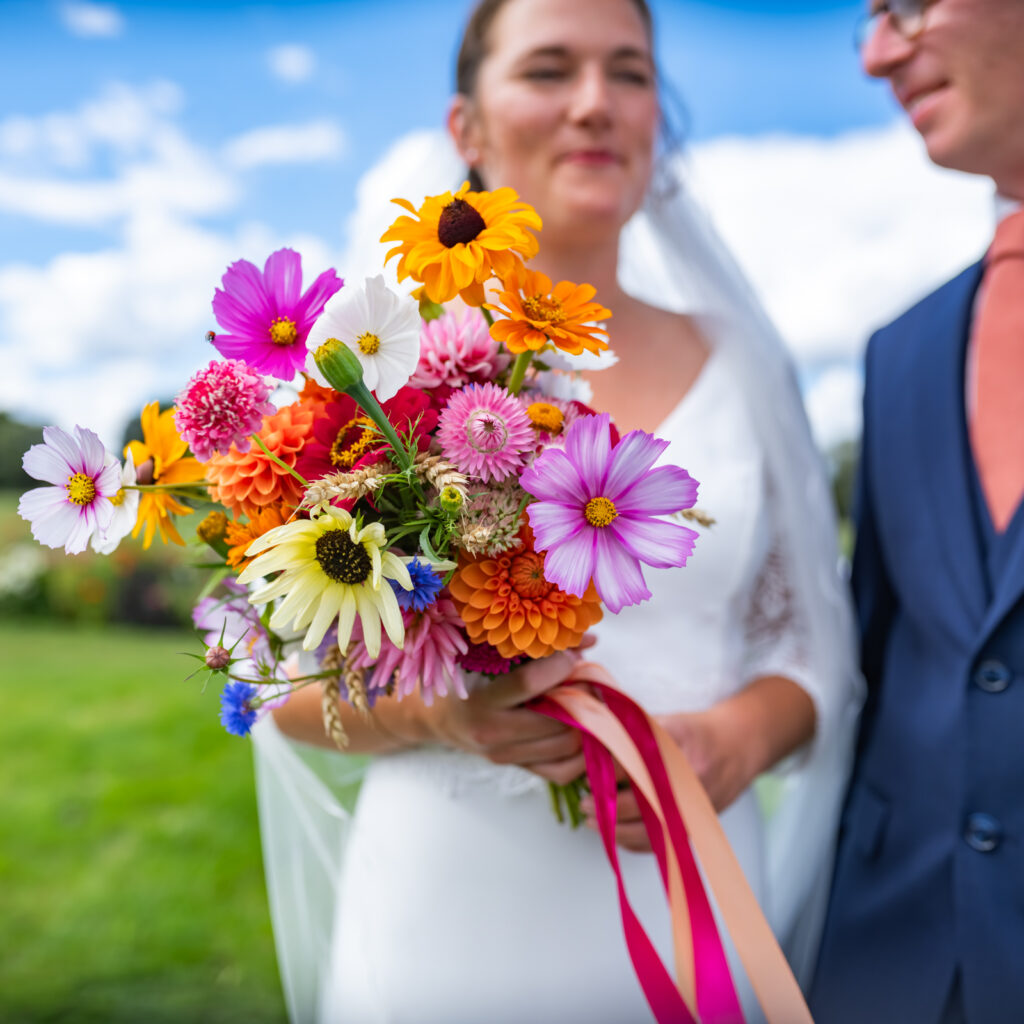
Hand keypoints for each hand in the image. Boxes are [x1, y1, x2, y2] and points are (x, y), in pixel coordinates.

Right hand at [422, 651, 585, 784]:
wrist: (443, 719)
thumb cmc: (467, 678)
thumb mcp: (488, 656)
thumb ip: (538, 646)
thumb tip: (589, 641)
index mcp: (481, 701)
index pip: (528, 682)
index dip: (558, 665)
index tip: (569, 654)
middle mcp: (493, 734)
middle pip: (556, 719)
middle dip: (582, 694)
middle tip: (587, 678)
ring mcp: (508, 757)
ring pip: (567, 745)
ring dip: (588, 720)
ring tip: (588, 698)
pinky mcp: (520, 770)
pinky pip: (564, 771)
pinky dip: (584, 752)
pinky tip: (586, 728)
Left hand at [579, 705, 753, 852]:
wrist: (740, 747)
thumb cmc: (698, 732)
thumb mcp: (668, 722)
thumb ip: (633, 731)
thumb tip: (593, 739)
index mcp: (676, 754)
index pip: (632, 768)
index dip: (605, 773)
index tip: (585, 775)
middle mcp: (685, 785)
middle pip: (637, 804)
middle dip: (605, 805)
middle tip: (583, 801)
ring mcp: (692, 810)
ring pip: (647, 830)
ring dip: (614, 829)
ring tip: (591, 820)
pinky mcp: (696, 827)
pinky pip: (661, 844)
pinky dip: (634, 841)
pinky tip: (615, 834)